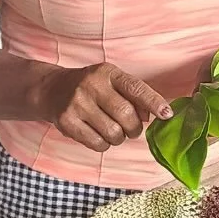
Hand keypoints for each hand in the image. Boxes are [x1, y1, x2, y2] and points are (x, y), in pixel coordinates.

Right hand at [40, 64, 172, 152]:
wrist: (51, 90)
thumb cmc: (91, 87)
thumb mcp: (111, 81)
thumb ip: (134, 95)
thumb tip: (156, 114)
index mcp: (107, 73)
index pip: (136, 88)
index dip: (154, 102)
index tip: (167, 114)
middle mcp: (91, 86)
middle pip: (126, 116)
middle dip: (134, 128)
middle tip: (131, 129)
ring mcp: (77, 104)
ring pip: (113, 133)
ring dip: (119, 138)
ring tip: (112, 130)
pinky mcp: (67, 122)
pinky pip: (98, 144)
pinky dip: (104, 144)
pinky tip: (99, 134)